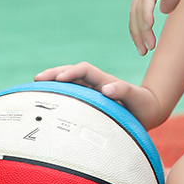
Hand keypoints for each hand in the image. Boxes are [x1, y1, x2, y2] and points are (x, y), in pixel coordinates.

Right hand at [34, 61, 162, 129]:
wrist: (148, 112)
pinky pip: (71, 96)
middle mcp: (95, 84)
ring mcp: (91, 92)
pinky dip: (58, 96)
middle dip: (54, 73)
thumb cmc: (143, 105)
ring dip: (53, 83)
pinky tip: (45, 104)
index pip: (84, 70)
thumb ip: (124, 91)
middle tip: (37, 79)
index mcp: (104, 81)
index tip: (59, 79)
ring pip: (68, 84)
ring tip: (35, 87)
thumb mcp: (137, 98)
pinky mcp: (89, 103)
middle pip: (71, 73)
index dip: (72, 72)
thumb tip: (106, 89)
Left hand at [129, 0, 183, 55]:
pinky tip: (149, 29)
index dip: (140, 26)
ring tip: (148, 48)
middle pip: (135, 12)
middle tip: (143, 52)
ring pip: (139, 11)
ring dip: (142, 31)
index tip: (145, 43)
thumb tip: (164, 11)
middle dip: (137, 34)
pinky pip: (146, 2)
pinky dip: (145, 17)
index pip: (140, 8)